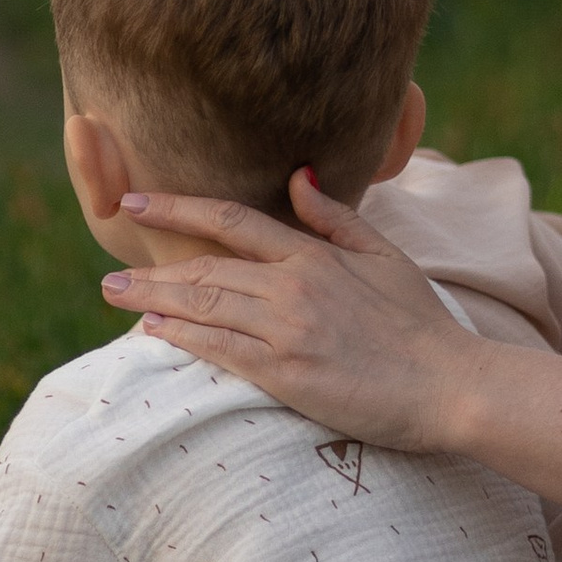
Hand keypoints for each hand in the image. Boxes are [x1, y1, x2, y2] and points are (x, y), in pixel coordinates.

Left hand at [105, 173, 479, 452]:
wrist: (451, 384)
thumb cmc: (423, 326)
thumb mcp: (385, 256)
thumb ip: (336, 219)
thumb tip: (298, 177)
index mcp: (314, 255)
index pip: (231, 220)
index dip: (178, 208)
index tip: (137, 204)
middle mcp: (294, 284)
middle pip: (205, 266)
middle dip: (151, 268)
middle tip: (110, 273)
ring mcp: (287, 328)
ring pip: (203, 304)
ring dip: (152, 300)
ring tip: (115, 296)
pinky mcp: (286, 372)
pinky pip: (219, 348)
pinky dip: (181, 336)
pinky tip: (153, 332)